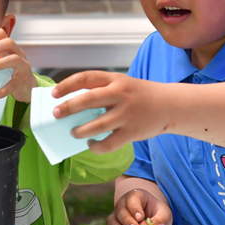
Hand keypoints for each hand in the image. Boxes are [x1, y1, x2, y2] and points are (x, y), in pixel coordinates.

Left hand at [0, 28, 36, 102]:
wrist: (29, 86)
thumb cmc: (13, 71)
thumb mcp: (4, 59)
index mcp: (11, 48)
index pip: (2, 34)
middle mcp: (18, 54)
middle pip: (9, 42)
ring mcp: (23, 67)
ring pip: (14, 59)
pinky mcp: (23, 81)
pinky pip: (14, 83)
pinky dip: (4, 89)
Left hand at [51, 71, 170, 153]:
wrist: (170, 105)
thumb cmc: (139, 95)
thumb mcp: (122, 84)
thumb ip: (101, 90)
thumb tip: (71, 104)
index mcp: (115, 79)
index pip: (86, 78)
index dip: (67, 85)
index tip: (54, 94)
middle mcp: (120, 94)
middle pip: (88, 100)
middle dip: (68, 107)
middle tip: (56, 114)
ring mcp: (126, 114)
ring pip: (96, 125)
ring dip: (80, 131)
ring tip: (73, 132)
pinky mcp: (132, 132)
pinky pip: (108, 143)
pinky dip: (96, 146)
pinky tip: (91, 144)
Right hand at [107, 188, 172, 224]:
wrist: (153, 219)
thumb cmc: (157, 213)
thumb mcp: (165, 214)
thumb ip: (161, 220)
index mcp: (135, 196)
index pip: (131, 199)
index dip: (134, 208)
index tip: (140, 217)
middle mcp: (123, 205)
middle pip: (120, 210)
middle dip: (127, 222)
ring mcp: (117, 218)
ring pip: (112, 223)